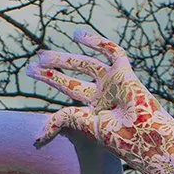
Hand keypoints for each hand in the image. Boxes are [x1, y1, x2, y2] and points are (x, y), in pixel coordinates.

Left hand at [30, 28, 173, 173]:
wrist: (143, 136)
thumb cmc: (117, 137)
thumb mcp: (84, 125)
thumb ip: (63, 120)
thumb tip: (37, 136)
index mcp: (93, 110)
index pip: (68, 89)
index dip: (50, 79)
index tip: (31, 72)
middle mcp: (103, 95)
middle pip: (74, 77)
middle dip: (55, 68)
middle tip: (34, 62)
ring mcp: (113, 83)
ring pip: (87, 64)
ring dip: (66, 58)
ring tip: (45, 54)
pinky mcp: (125, 73)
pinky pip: (113, 53)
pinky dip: (97, 42)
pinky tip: (78, 36)